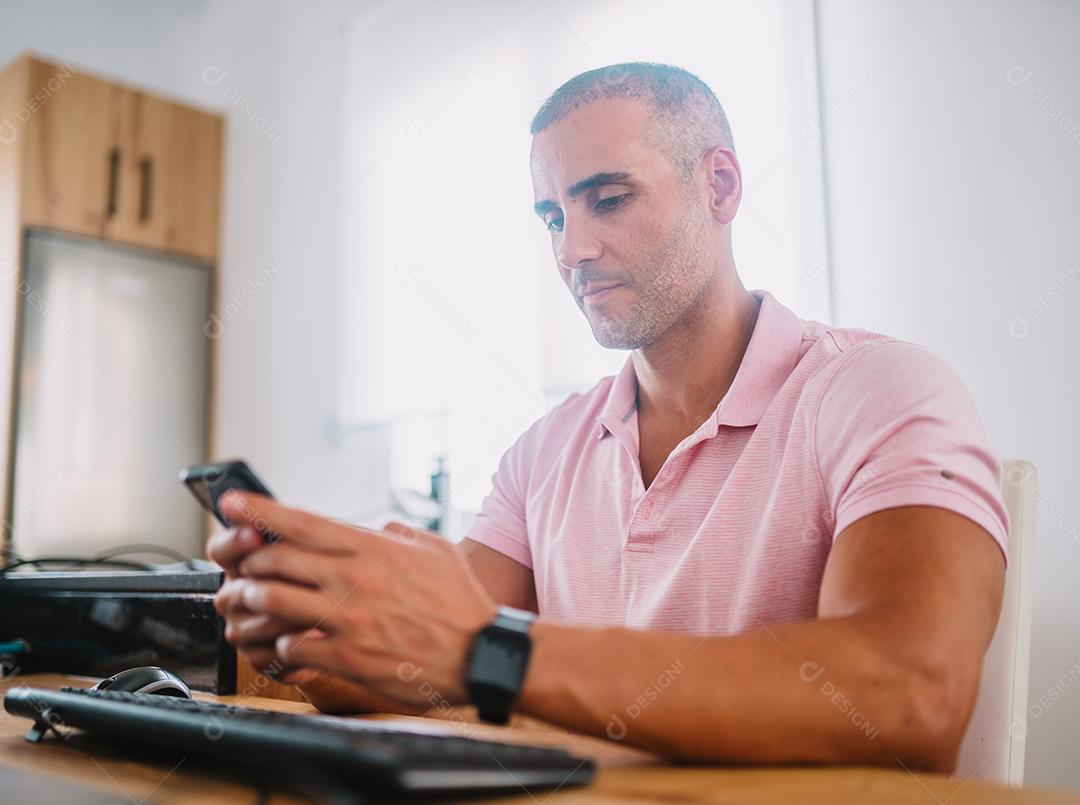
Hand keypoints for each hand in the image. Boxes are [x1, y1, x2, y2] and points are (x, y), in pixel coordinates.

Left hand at [212, 491, 498, 707]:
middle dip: (250, 562)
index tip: (231, 503)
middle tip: (244, 567)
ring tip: (251, 604)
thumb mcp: (438, 551)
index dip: (259, 511)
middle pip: (276, 559)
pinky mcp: (346, 657)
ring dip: (254, 601)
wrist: (479, 655)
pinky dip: (281, 645)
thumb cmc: (461, 603)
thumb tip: (385, 527)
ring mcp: (348, 619)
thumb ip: (405, 534)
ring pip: (273, 600)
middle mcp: (355, 579)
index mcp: (374, 549)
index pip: (303, 522)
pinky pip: (291, 647)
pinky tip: (288, 645)